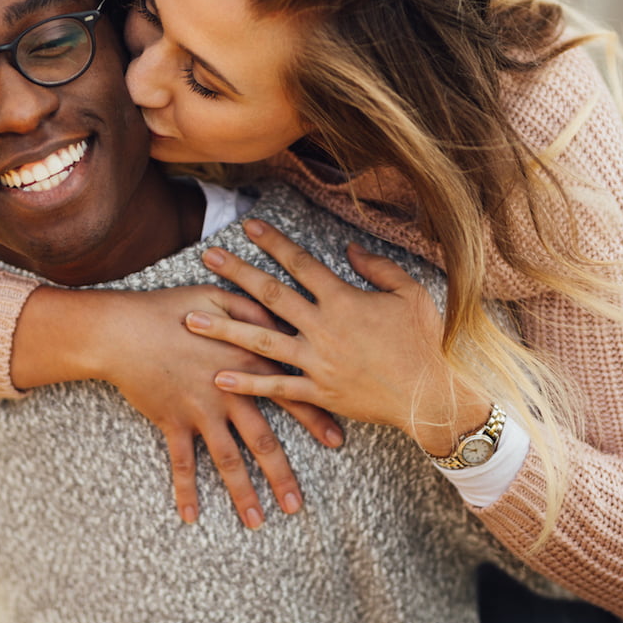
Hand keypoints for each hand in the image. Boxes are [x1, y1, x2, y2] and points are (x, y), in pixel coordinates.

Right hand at [84, 285, 345, 527]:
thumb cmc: (169, 308)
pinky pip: (180, 462)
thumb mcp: (219, 297)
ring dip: (242, 493)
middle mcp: (228, 392)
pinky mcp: (171, 420)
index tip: (337, 442)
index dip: (315, 418)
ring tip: (258, 522)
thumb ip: (255, 311)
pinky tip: (191, 516)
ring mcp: (199, 410)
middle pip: (262, 441)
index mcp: (245, 362)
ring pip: (227, 459)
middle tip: (297, 505)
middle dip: (282, 475)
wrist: (122, 329)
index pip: (289, 393)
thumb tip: (283, 321)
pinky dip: (185, 489)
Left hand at [186, 219, 489, 455]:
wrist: (431, 396)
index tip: (247, 226)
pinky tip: (217, 377)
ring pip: (261, 342)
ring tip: (191, 319)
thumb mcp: (410, 294)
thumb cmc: (424, 342)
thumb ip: (378, 268)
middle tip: (207, 257)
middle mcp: (323, 328)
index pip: (300, 263)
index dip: (272, 242)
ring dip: (224, 329)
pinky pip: (276, 388)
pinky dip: (247, 384)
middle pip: (270, 295)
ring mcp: (317, 362)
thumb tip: (348, 248)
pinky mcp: (318, 393)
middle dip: (236, 273)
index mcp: (344, 300)